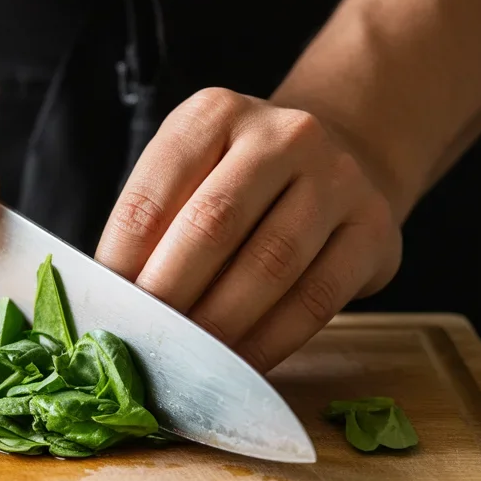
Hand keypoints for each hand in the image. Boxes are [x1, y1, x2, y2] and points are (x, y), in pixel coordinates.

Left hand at [96, 89, 401, 372]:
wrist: (340, 161)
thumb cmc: (242, 183)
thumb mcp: (193, 176)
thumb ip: (155, 225)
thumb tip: (114, 303)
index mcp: (214, 114)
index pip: (153, 193)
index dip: (123, 260)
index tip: (106, 309)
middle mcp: (282, 135)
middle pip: (212, 225)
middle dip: (170, 295)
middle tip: (144, 343)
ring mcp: (336, 179)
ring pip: (270, 265)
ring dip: (221, 324)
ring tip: (188, 362)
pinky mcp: (374, 231)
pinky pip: (316, 299)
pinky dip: (272, 342)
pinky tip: (242, 366)